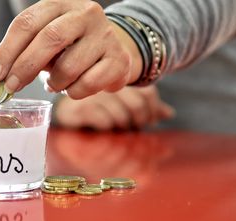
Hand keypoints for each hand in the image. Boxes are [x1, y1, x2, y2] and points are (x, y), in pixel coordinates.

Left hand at [0, 0, 142, 98]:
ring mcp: (105, 35)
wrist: (113, 49)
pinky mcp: (118, 59)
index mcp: (61, 3)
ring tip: (55, 82)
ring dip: (54, 82)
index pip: (27, 22)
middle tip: (11, 87)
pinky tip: (73, 86)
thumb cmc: (72, 46)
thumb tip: (0, 78)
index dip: (7, 50)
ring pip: (68, 67)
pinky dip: (73, 92)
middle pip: (49, 39)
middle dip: (25, 67)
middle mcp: (85, 13)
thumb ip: (26, 51)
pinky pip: (87, 83)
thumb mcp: (48, 40)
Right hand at [54, 85, 174, 129]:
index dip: (152, 111)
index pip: (149, 93)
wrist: (66, 109)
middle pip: (137, 105)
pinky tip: (101, 126)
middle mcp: (109, 81)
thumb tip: (169, 114)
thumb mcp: (124, 104)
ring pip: (121, 116)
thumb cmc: (99, 106)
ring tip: (115, 127)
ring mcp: (94, 93)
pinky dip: (106, 128)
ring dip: (121, 127)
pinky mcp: (81, 107)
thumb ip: (147, 107)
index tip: (148, 122)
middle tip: (132, 128)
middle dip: (138, 122)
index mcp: (122, 76)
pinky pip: (105, 122)